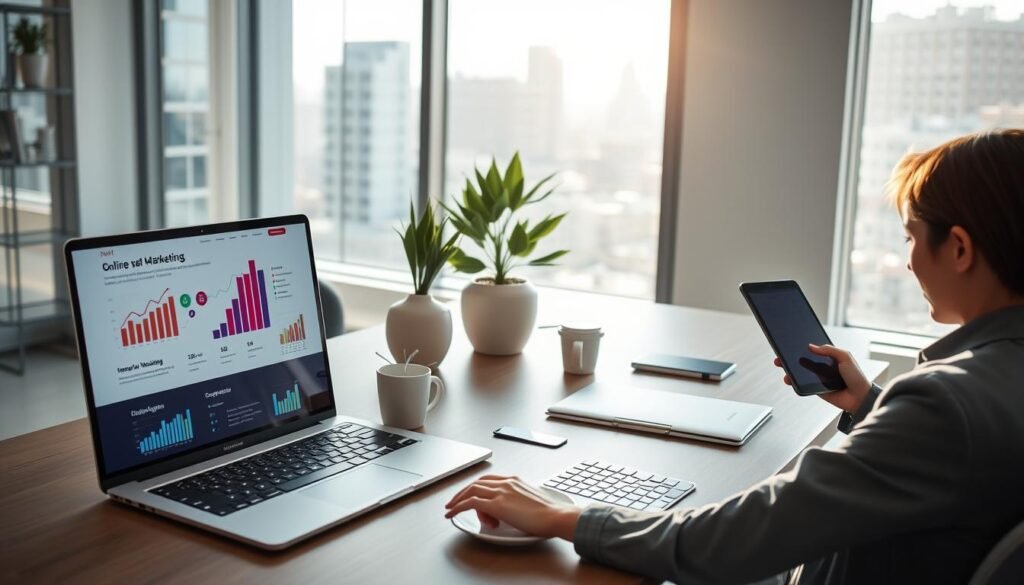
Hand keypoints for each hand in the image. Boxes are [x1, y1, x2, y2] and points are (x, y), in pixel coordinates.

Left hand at [444, 475, 581, 540]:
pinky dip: (458, 507)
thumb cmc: (549, 513)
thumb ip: (519, 501)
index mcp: (515, 480)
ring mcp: (501, 492)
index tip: (470, 493)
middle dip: (463, 492)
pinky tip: (452, 514)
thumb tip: (513, 511)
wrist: (555, 516)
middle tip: (453, 501)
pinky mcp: (497, 504)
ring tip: (449, 509)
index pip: (489, 480)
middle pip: (477, 483)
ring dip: (457, 499)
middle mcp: (506, 483)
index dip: (476, 487)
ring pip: (471, 490)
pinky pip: (471, 503)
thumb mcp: (532, 502)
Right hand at [773, 344, 870, 412]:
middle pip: (801, 360)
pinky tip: (789, 379)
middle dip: (789, 357)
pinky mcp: (815, 388)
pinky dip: (793, 382)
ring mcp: (817, 377)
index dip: (800, 346)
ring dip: (789, 369)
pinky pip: (801, 384)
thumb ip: (829, 350)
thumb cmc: (856, 376)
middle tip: (780, 356)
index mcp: (828, 356)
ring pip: (799, 372)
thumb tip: (810, 346)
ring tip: (783, 367)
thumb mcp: (845, 357)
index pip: (811, 349)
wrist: (859, 397)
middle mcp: (821, 366)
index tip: (789, 343)